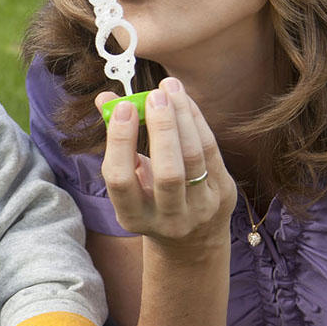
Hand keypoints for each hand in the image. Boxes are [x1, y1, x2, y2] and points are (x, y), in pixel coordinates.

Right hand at [96, 77, 235, 247]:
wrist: (192, 238)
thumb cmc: (149, 196)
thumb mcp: (129, 179)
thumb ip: (116, 140)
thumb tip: (104, 99)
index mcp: (132, 216)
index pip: (121, 179)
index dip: (121, 142)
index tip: (123, 108)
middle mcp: (168, 219)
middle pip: (167, 173)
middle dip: (161, 129)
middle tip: (154, 95)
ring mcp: (199, 209)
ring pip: (193, 157)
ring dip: (182, 117)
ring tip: (169, 87)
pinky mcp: (222, 195)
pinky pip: (211, 151)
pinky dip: (196, 121)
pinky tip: (185, 100)